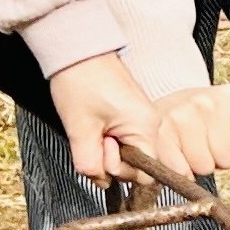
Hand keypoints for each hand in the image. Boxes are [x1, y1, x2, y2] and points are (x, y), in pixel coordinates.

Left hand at [44, 53, 165, 184]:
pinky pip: (124, 139)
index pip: (145, 175)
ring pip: (127, 152)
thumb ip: (90, 163)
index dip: (119, 171)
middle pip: (137, 165)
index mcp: (146, 128)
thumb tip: (99, 181)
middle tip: (93, 136)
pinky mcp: (132, 114)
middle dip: (110, 159)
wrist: (78, 48)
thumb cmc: (81, 81)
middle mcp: (151, 125)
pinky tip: (96, 123)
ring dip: (106, 148)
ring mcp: (142, 119)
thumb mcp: (80, 129)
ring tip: (92, 126)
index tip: (100, 150)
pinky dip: (107, 138)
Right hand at [143, 80, 229, 181]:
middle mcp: (205, 104)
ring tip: (191, 147)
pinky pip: (181, 171)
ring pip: (205, 168)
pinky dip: (180, 171)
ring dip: (199, 165)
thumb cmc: (203, 116)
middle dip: (220, 158)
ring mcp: (180, 118)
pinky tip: (178, 155)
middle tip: (206, 143)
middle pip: (228, 159)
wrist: (164, 105)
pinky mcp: (160, 136)